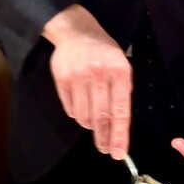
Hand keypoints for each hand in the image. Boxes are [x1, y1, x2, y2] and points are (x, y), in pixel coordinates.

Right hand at [43, 4, 132, 158]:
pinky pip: (70, 109)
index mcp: (120, 71)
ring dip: (89, 124)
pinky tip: (81, 107)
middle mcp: (99, 74)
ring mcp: (78, 76)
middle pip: (101, 117)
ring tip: (93, 121)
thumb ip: (121, 94)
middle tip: (105, 150)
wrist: (76, 31)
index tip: (118, 152)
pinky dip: (77, 114)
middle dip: (104, 138)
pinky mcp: (62, 79)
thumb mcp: (120, 66)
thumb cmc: (104, 53)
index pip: (120, 111)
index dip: (120, 135)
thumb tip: (118, 129)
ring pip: (84, 116)